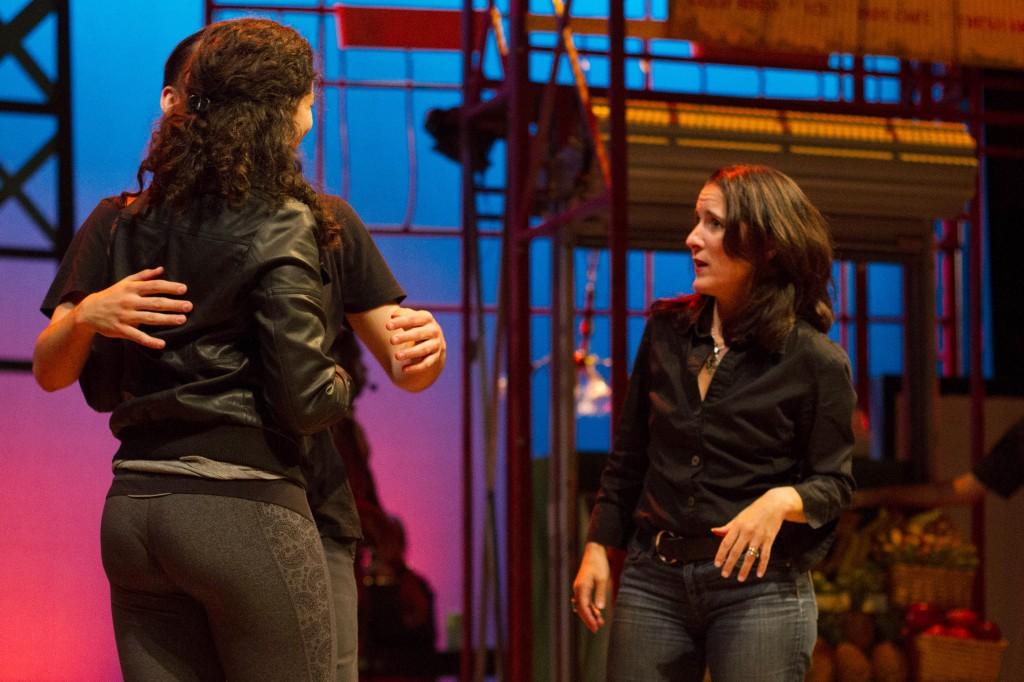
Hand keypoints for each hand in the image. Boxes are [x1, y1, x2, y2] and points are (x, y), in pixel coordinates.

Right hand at [76, 266, 190, 348]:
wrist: (88, 311)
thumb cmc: (111, 295)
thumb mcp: (125, 282)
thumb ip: (144, 276)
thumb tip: (161, 269)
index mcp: (131, 289)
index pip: (154, 286)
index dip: (169, 287)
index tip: (184, 289)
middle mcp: (129, 301)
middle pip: (155, 302)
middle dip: (173, 304)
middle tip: (189, 306)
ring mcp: (125, 316)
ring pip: (149, 318)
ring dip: (167, 319)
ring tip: (182, 320)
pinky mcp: (120, 329)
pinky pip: (137, 336)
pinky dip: (149, 341)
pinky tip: (162, 344)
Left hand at [385, 307, 445, 373]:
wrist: (434, 339)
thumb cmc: (416, 325)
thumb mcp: (410, 317)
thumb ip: (401, 314)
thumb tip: (394, 315)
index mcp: (426, 318)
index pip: (413, 319)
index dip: (400, 322)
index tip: (387, 326)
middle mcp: (433, 330)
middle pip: (418, 334)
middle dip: (405, 337)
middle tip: (391, 340)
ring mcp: (436, 344)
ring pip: (423, 349)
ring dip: (410, 353)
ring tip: (396, 356)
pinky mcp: (436, 357)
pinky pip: (426, 363)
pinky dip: (416, 368)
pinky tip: (404, 370)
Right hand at [572, 542, 609, 632]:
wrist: (595, 550)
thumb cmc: (599, 563)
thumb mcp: (602, 578)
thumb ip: (600, 593)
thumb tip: (599, 608)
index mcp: (581, 587)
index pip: (583, 607)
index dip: (589, 619)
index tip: (595, 628)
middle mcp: (578, 588)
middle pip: (581, 608)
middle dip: (588, 619)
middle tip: (596, 629)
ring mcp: (579, 587)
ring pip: (582, 605)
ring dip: (590, 614)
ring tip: (600, 623)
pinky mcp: (583, 586)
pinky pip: (585, 600)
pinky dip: (590, 608)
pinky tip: (597, 613)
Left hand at [711, 487, 801, 581]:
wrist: (774, 505)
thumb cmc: (755, 511)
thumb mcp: (739, 517)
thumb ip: (728, 527)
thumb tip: (714, 531)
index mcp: (738, 526)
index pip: (726, 543)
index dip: (720, 554)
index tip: (717, 564)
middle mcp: (747, 532)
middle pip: (736, 551)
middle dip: (729, 564)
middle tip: (724, 574)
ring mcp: (759, 537)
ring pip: (750, 556)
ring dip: (745, 569)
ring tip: (740, 578)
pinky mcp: (769, 540)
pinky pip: (765, 555)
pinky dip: (762, 566)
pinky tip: (759, 574)